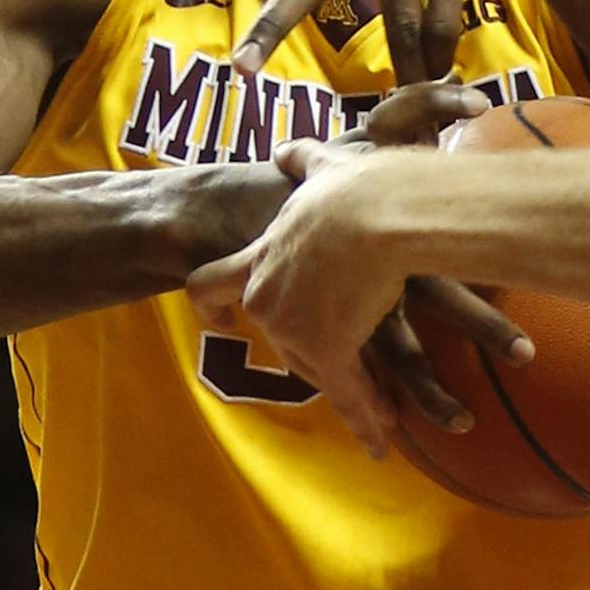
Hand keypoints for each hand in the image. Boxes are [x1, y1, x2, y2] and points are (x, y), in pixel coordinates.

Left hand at [187, 82, 532, 457]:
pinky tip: (379, 438)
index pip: (209, 284)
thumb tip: (288, 151)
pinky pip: (350, 393)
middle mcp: (269, 297)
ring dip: (350, 394)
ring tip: (375, 420)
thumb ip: (304, 161)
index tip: (223, 320)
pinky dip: (365, 417)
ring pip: (318, 370)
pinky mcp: (331, 350)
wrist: (380, 212)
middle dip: (312, 353)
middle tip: (342, 367)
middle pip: (278, 337)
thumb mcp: (325, 168)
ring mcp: (296, 329)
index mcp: (261, 256)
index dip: (212, 305)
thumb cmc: (357, 188)